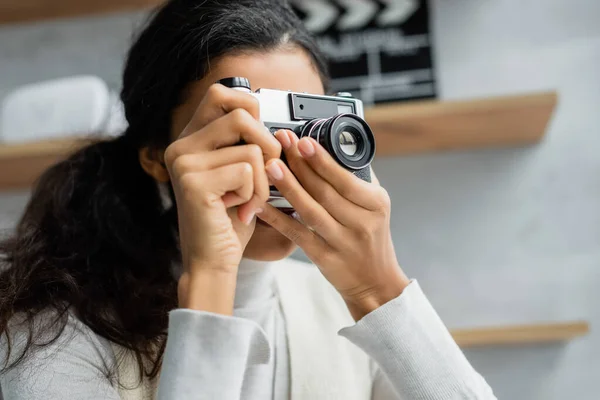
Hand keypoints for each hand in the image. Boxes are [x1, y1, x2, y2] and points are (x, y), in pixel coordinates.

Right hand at [164, 84, 280, 312]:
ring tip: (248, 202)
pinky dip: (256, 195)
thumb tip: (271, 122)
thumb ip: (245, 143)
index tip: (260, 138)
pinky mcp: (194, 181)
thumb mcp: (238, 173)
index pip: (220, 93)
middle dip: (268, 146)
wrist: (213, 261)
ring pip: (251, 149)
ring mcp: (184, 162)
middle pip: (242, 115)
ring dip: (263, 182)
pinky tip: (239, 211)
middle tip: (265, 174)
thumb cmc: (229, 219)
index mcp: (191, 140)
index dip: (249, 106)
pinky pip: (248, 172)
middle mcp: (182, 146)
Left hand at [257, 131, 408, 319]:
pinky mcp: (324, 258)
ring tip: (270, 166)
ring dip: (288, 187)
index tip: (304, 141)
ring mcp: (342, 243)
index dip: (322, 160)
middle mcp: (361, 223)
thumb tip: (333, 147)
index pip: (346, 179)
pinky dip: (278, 219)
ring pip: (310, 211)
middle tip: (281, 142)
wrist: (375, 282)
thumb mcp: (376, 207)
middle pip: (324, 191)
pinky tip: (261, 204)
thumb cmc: (372, 238)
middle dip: (300, 164)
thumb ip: (358, 180)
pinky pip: (297, 234)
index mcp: (375, 204)